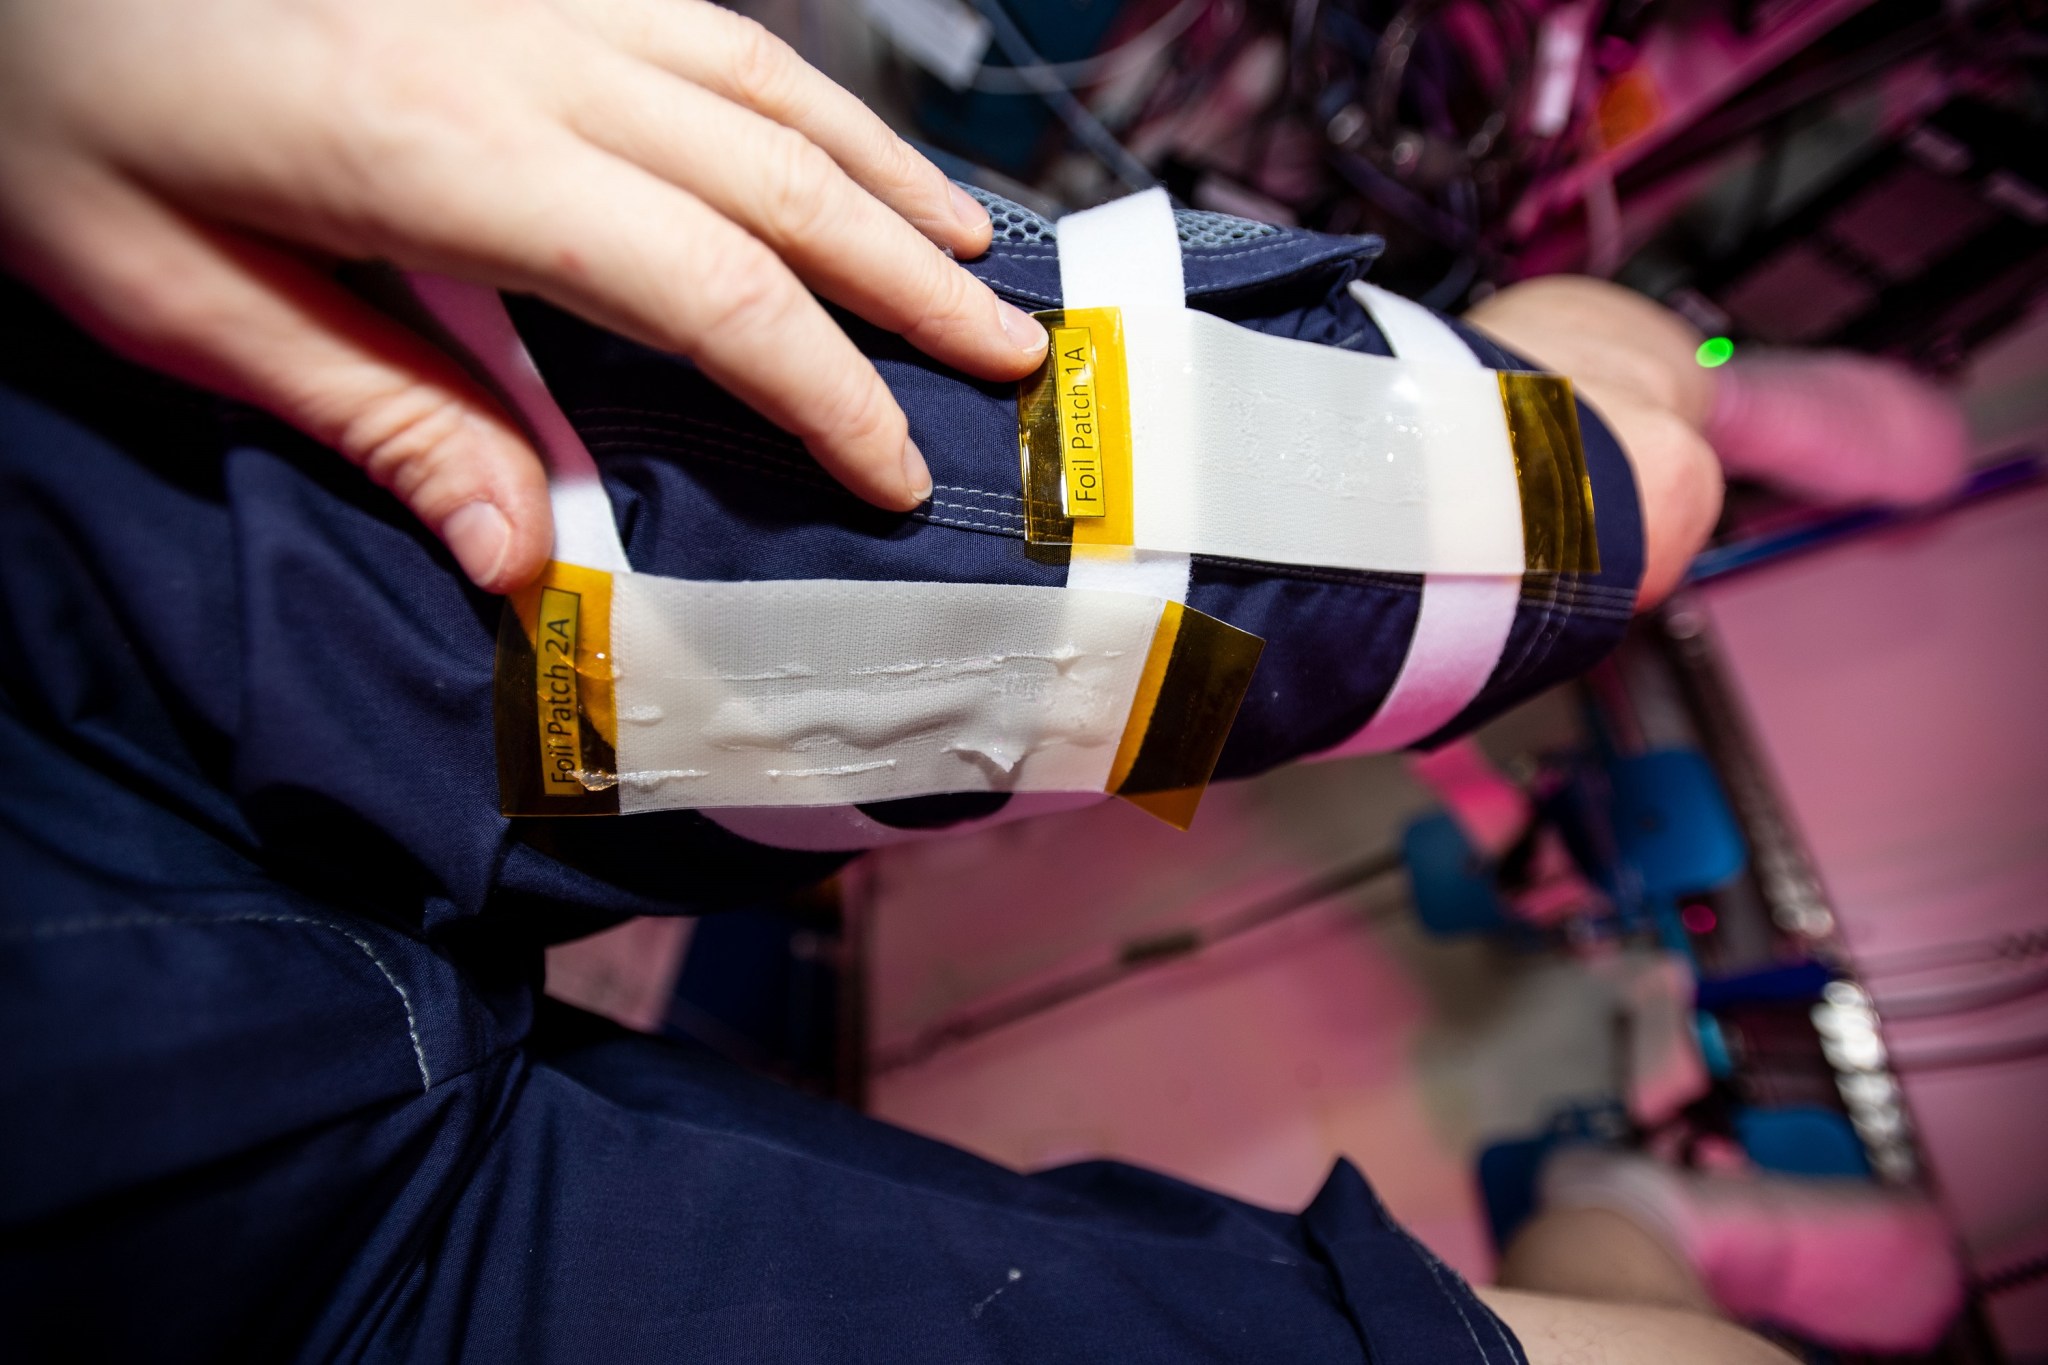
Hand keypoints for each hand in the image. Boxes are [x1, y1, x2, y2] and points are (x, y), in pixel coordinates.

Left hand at [0, 0, 1049, 589]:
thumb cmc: (46, 103)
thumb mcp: (169, 293)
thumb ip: (373, 415)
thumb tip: (527, 564)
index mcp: (445, 151)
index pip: (706, 284)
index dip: (824, 385)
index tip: (896, 471)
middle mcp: (519, 48)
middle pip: (774, 169)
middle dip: (908, 275)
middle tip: (1012, 354)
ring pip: (760, 75)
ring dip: (879, 170)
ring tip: (965, 247)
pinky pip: (701, 19)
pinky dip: (796, 90)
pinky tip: (826, 140)